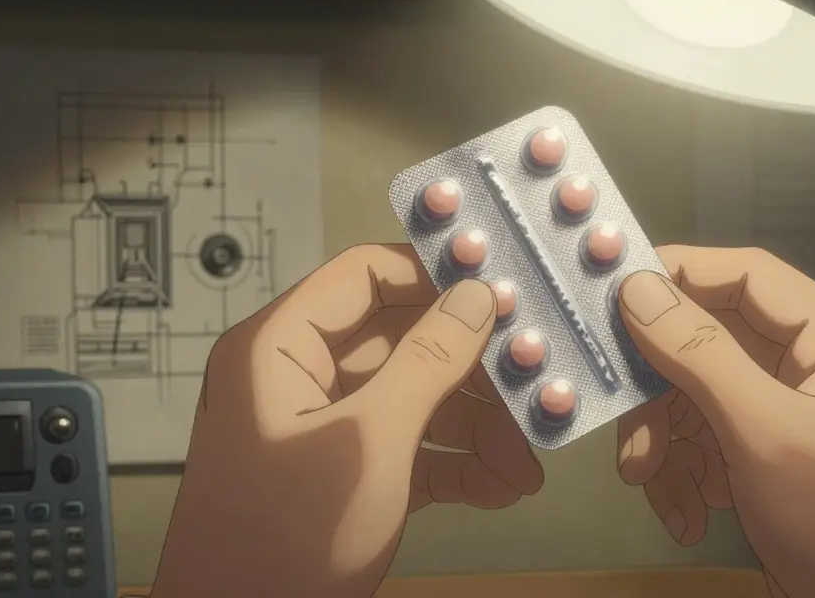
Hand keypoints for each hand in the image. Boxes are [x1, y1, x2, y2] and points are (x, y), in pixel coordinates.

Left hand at [150, 245, 542, 597]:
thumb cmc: (283, 540)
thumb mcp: (370, 442)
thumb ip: (428, 361)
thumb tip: (477, 294)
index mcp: (280, 347)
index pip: (365, 275)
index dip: (435, 274)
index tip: (505, 288)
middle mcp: (298, 376)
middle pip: (402, 341)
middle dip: (472, 372)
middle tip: (534, 386)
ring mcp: (322, 428)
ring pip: (413, 398)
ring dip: (475, 430)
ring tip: (527, 464)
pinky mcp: (343, 476)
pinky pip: (407, 448)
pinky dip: (453, 467)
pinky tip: (500, 488)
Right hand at [615, 246, 814, 597]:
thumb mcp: (768, 436)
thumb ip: (700, 355)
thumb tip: (637, 286)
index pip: (746, 275)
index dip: (676, 277)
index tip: (608, 300)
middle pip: (711, 343)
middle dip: (663, 394)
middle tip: (631, 442)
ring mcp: (793, 413)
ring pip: (700, 397)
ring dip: (669, 445)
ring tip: (657, 491)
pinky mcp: (773, 458)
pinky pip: (711, 442)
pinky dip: (687, 476)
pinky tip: (688, 518)